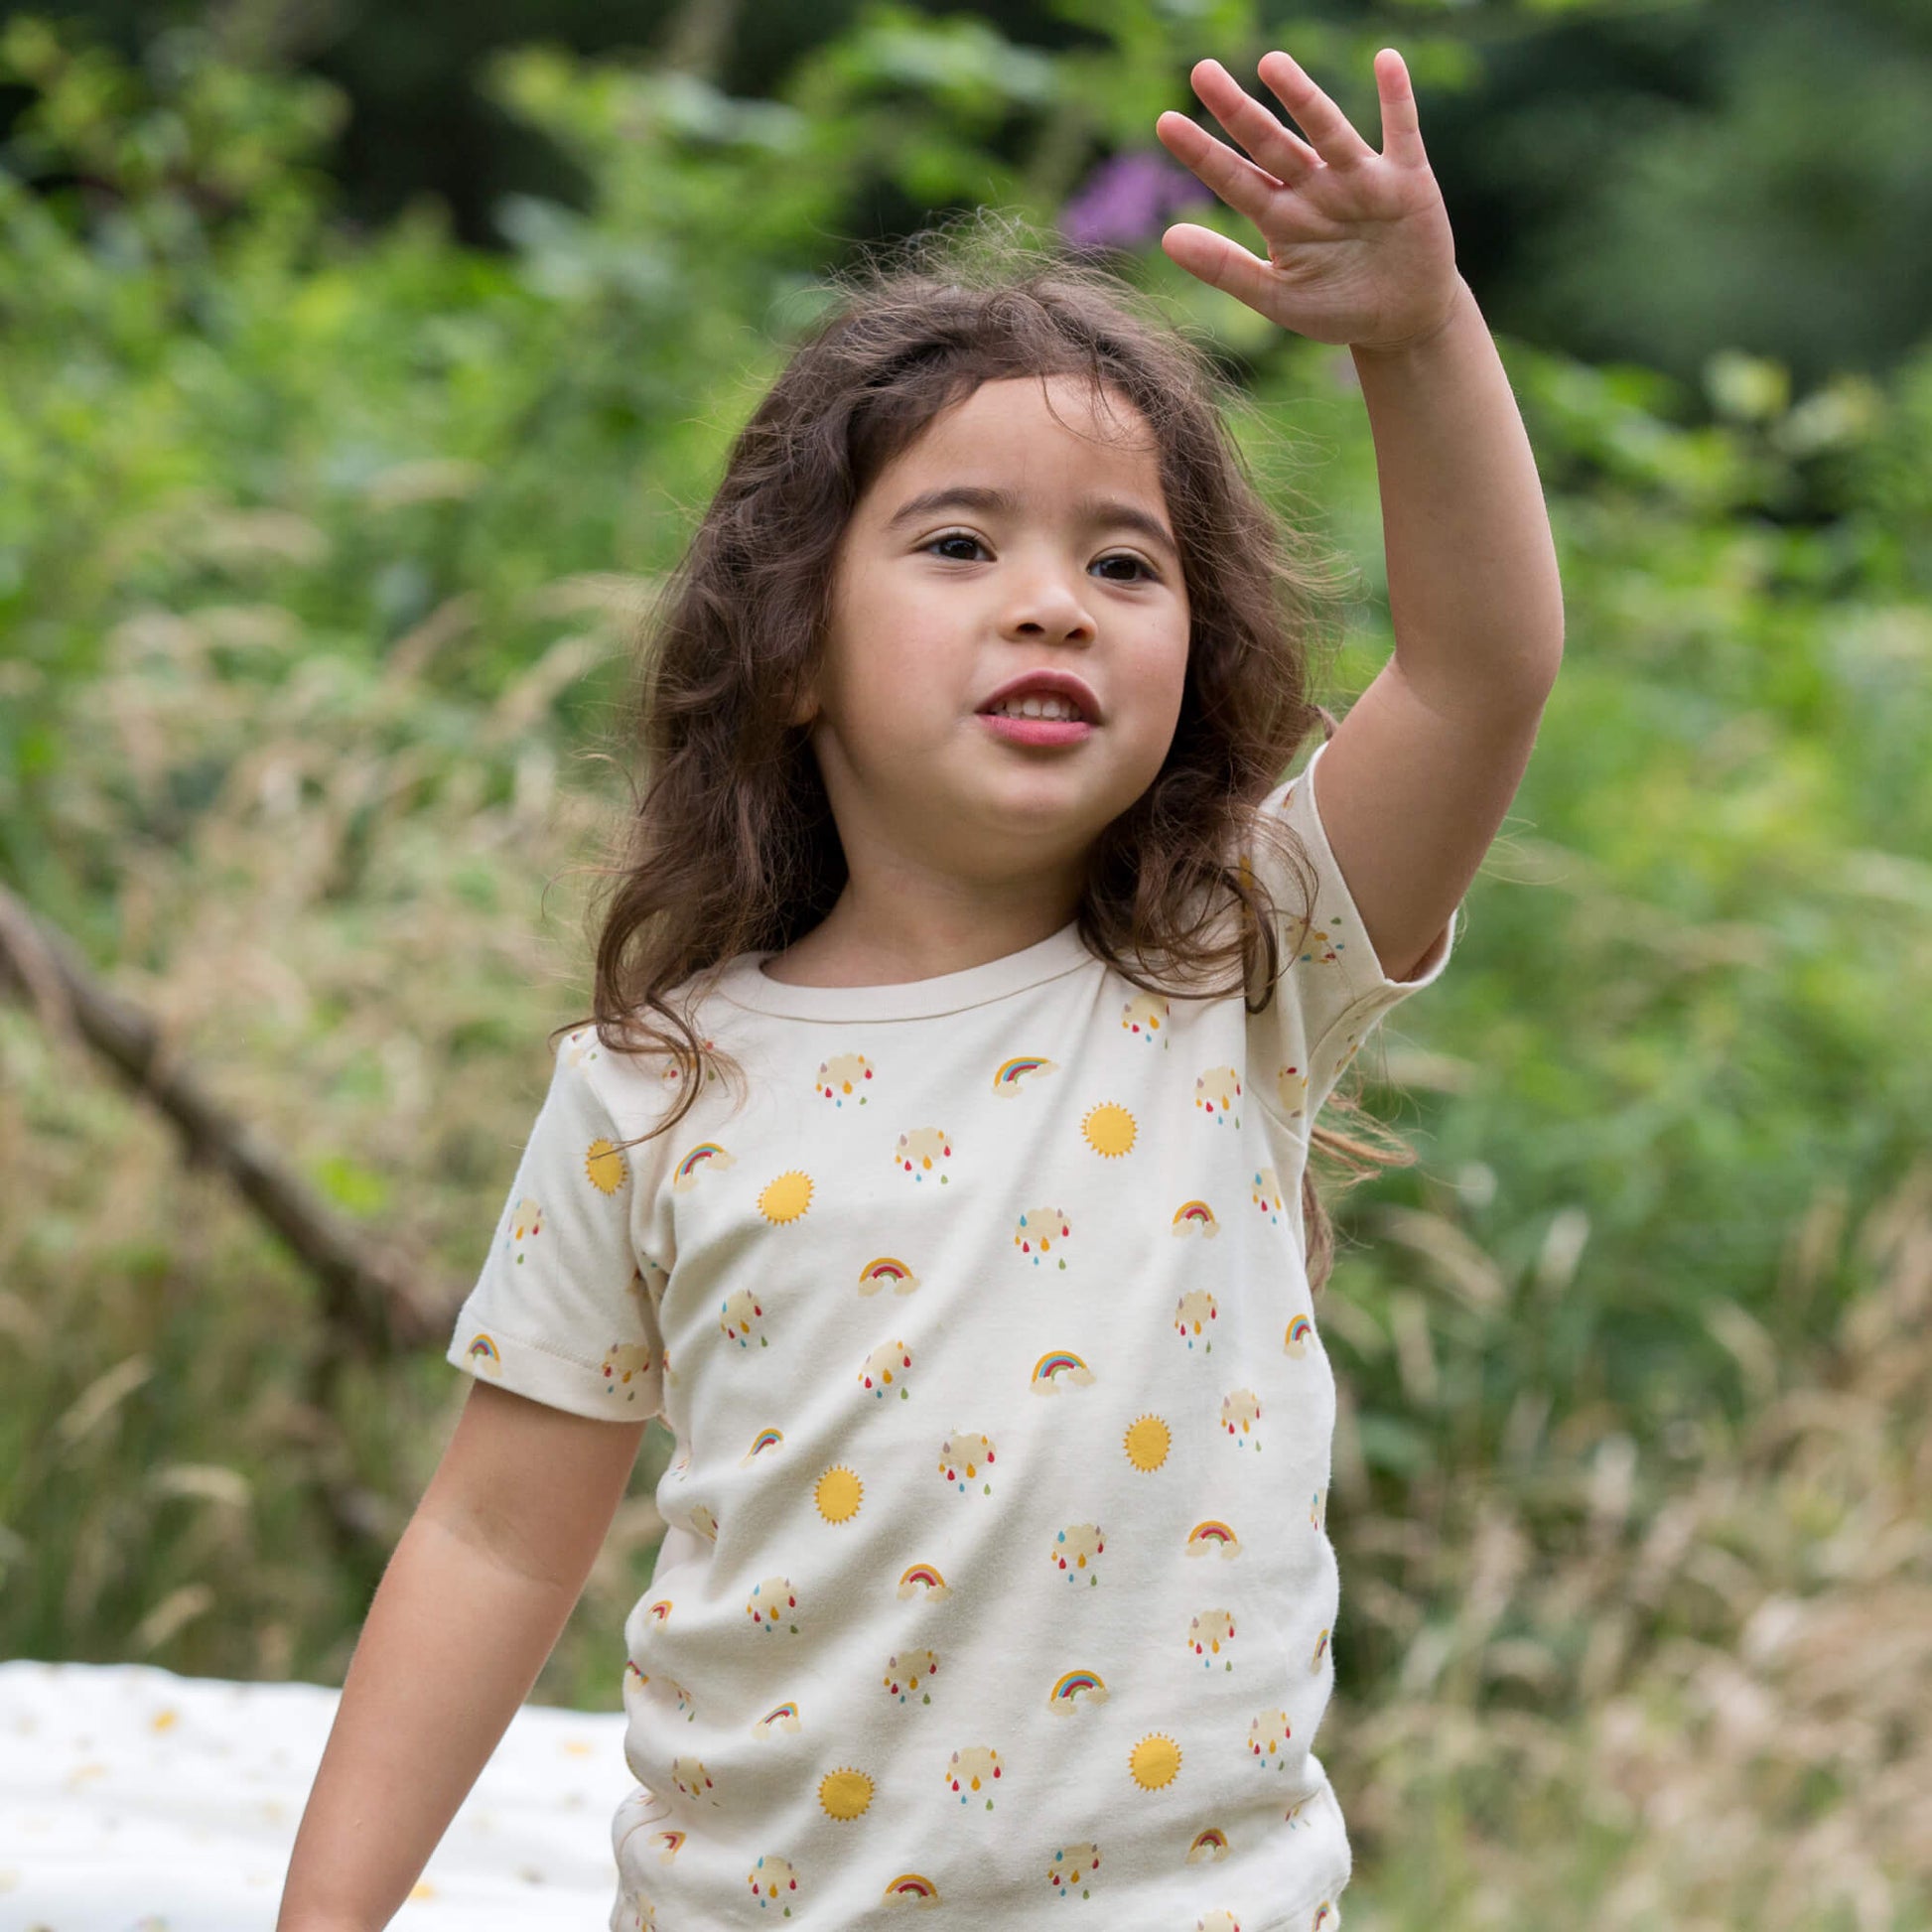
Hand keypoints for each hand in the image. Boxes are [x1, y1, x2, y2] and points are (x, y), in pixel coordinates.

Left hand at [1155, 49, 1461, 353]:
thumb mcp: (1276, 295)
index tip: (1165, 122)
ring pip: (1327, 132)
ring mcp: (1359, 180)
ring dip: (1301, 98)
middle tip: (1202, 72)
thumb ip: (1225, 268)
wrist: (1403, 320)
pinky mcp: (1407, 180)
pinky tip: (1386, 61)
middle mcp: (1315, 189)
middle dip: (1238, 112)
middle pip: (1271, 145)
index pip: (1234, 180)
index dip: (1202, 154)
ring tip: (1271, 64)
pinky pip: (1402, 132)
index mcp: (1281, 217)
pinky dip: (1397, 99)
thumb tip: (1167, 237)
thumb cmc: (1337, 307)